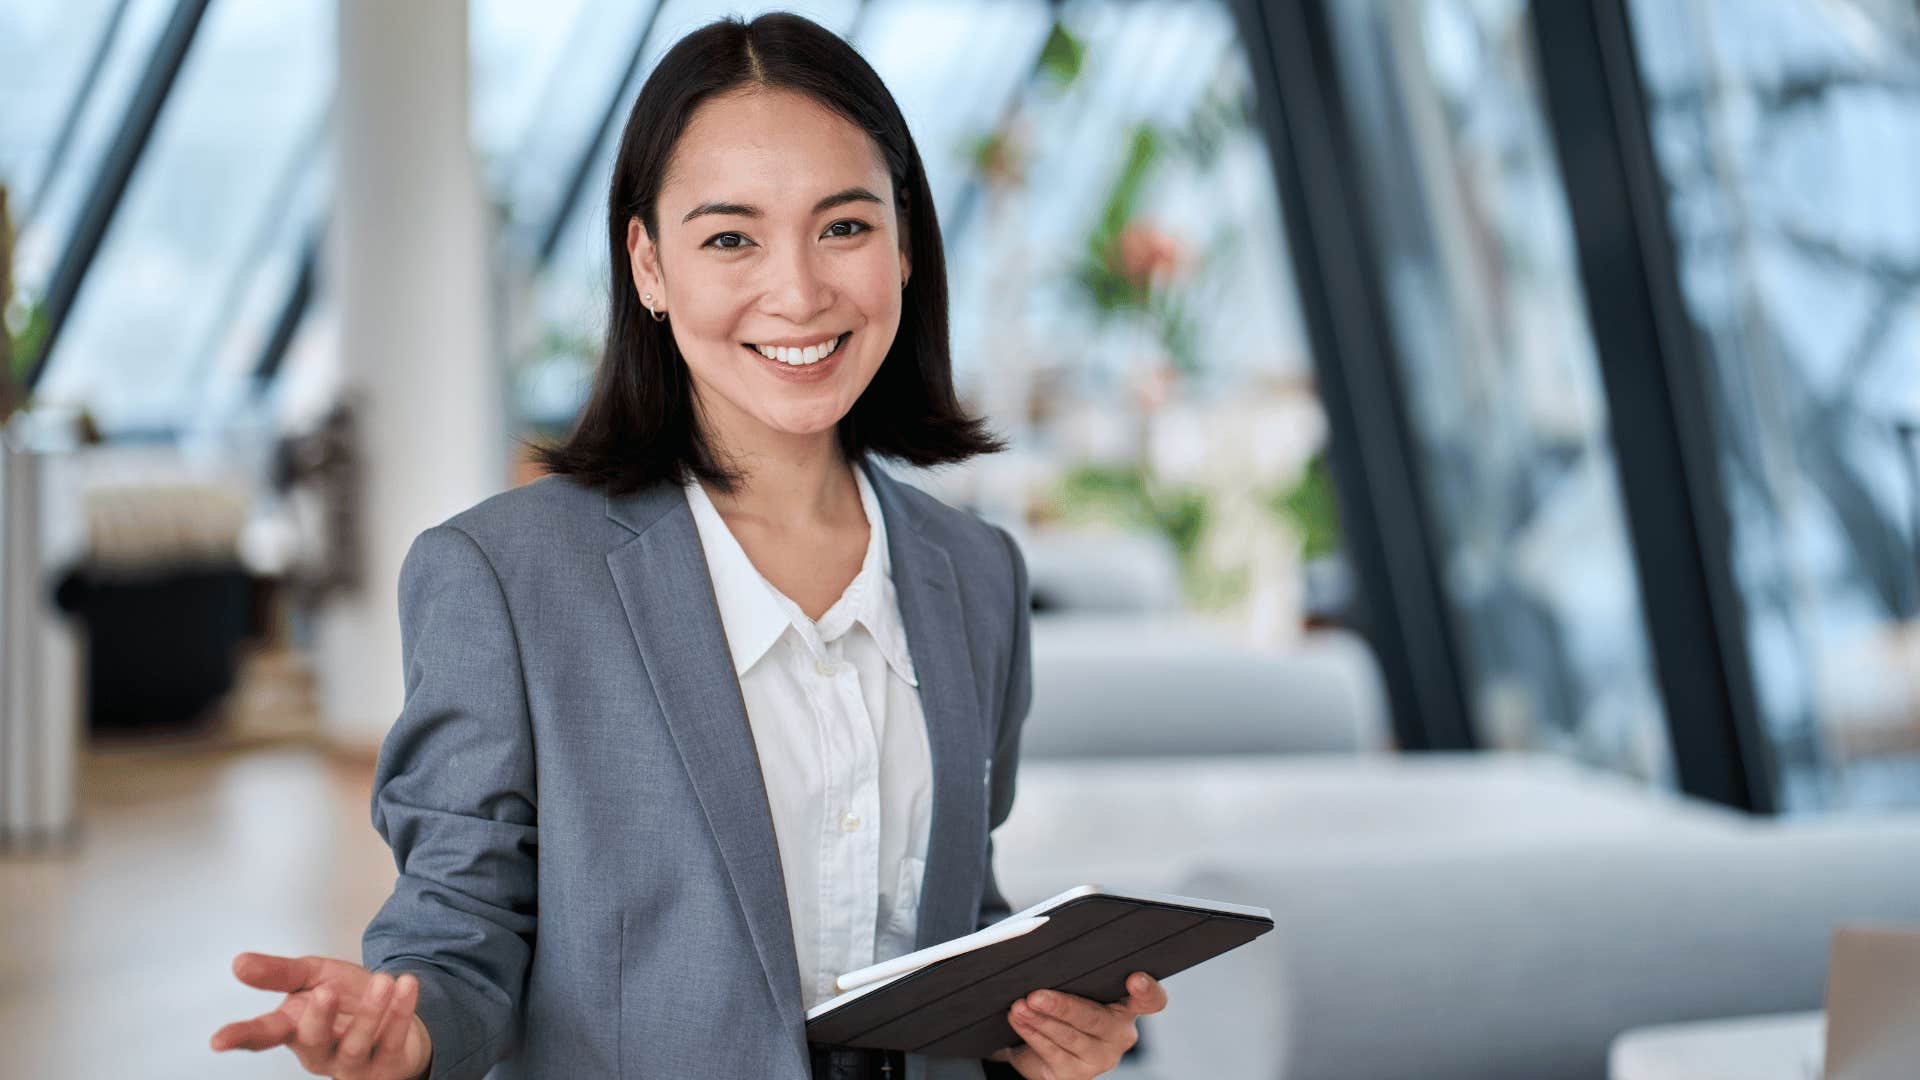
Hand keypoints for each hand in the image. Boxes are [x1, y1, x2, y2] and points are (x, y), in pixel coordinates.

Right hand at [210, 951, 433, 1078]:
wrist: (394, 1012)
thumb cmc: (347, 1000)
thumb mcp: (313, 977)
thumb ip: (279, 973)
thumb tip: (239, 963)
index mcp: (294, 1029)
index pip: (262, 1035)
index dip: (241, 1037)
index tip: (217, 1041)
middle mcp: (319, 1052)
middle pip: (311, 1041)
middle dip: (318, 1018)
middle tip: (326, 991)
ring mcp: (352, 1064)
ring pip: (355, 1046)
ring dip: (370, 1013)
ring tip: (383, 980)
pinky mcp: (385, 1066)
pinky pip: (391, 1041)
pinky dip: (400, 1013)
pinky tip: (405, 985)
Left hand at [988, 972, 1167, 1078]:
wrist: (1040, 1046)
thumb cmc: (1063, 1006)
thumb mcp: (1073, 987)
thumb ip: (1074, 973)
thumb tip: (1047, 955)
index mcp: (1127, 1006)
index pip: (1151, 1000)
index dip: (1147, 990)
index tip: (1135, 979)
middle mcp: (1120, 1034)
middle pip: (1097, 1020)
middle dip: (1063, 1005)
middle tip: (1036, 995)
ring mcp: (1100, 1057)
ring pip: (1070, 1036)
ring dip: (1039, 1020)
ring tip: (1019, 1006)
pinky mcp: (1077, 1075)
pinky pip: (1053, 1052)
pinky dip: (1032, 1033)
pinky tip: (1019, 1020)